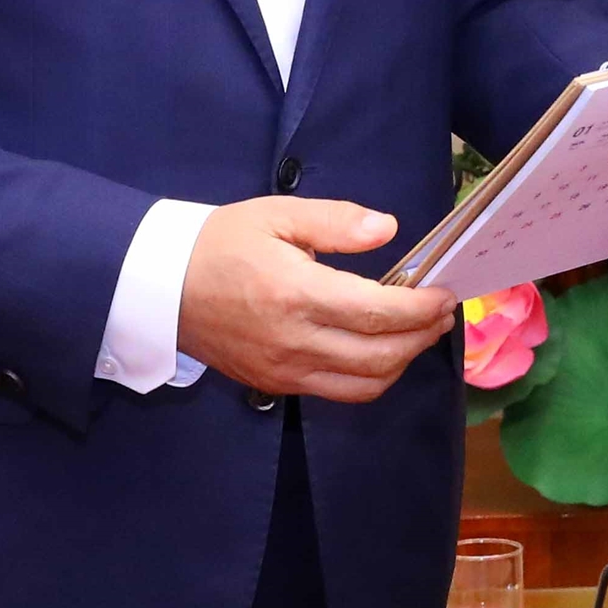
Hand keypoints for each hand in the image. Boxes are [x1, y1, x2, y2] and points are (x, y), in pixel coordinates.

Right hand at [175, 198, 458, 402]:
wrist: (161, 286)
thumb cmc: (221, 243)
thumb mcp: (277, 215)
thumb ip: (336, 222)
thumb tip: (387, 229)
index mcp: (296, 294)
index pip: (377, 313)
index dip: (421, 308)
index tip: (446, 294)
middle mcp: (295, 341)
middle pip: (381, 356)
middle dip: (421, 337)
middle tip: (441, 313)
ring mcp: (285, 371)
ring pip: (364, 385)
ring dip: (401, 362)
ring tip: (418, 333)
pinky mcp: (276, 386)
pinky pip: (337, 392)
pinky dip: (370, 377)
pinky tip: (379, 350)